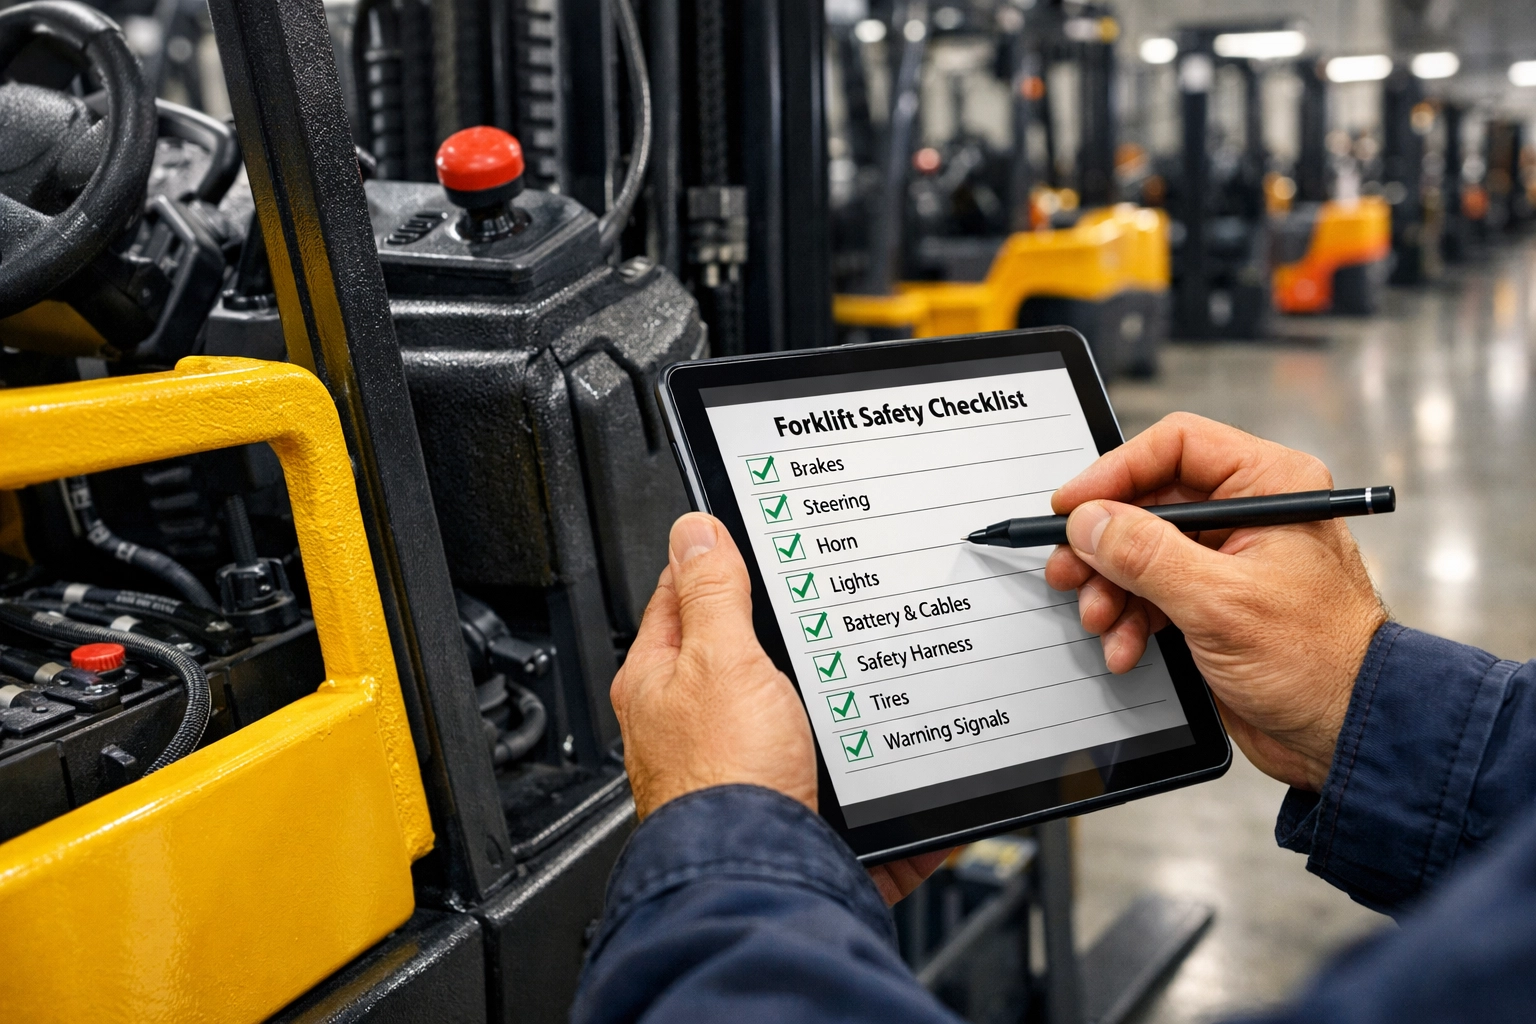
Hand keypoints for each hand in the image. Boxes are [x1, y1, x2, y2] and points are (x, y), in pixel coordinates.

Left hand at [612, 512, 946, 903]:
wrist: (760, 883)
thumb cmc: (723, 781)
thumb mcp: (720, 660)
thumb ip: (711, 592)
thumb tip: (693, 530)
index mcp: (663, 681)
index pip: (683, 597)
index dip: (718, 560)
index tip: (755, 536)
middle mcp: (695, 726)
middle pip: (746, 656)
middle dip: (793, 634)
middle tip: (831, 605)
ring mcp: (745, 768)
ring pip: (800, 716)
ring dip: (841, 704)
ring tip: (879, 678)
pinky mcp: (793, 809)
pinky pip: (845, 779)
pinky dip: (879, 769)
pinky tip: (908, 755)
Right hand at [1044, 413, 1385, 791]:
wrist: (1347, 734)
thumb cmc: (1320, 663)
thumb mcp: (1219, 602)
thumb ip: (1145, 555)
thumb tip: (1090, 521)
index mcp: (1270, 487)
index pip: (1176, 446)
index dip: (1115, 472)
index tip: (1072, 506)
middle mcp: (1250, 513)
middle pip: (1149, 502)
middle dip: (1105, 545)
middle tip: (1068, 570)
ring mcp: (1230, 559)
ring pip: (1142, 552)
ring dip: (1111, 589)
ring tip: (1099, 620)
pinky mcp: (1215, 602)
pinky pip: (1153, 593)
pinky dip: (1130, 620)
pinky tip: (1124, 647)